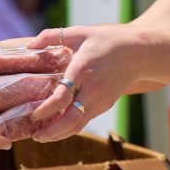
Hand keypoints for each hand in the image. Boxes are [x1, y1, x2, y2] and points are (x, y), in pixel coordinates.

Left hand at [28, 24, 143, 141]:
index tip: (34, 115)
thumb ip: (52, 36)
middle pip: (70, 120)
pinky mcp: (105, 105)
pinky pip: (85, 121)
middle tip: (35, 137)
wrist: (139, 53)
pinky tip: (58, 128)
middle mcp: (91, 90)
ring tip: (43, 137)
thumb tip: (29, 45)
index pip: (62, 98)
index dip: (46, 110)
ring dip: (59, 134)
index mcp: (82, 70)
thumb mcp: (80, 32)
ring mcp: (100, 100)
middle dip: (51, 132)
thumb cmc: (107, 40)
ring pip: (78, 125)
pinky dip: (70, 128)